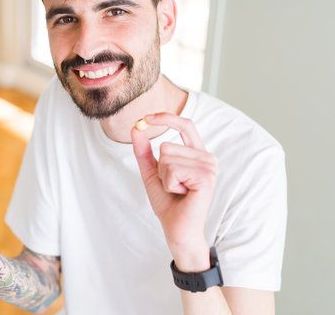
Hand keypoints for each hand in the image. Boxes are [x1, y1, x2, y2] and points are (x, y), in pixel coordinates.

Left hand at [131, 113, 217, 270]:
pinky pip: (172, 170)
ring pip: (168, 157)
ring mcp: (209, 166)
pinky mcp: (206, 177)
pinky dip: (169, 184)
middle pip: (167, 146)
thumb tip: (136, 126)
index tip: (146, 117)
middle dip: (160, 168)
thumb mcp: (152, 172)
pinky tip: (182, 194)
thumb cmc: (168, 202)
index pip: (186, 124)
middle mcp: (207, 157)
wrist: (177, 229)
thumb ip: (144, 150)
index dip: (166, 118)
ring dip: (165, 178)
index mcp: (197, 154)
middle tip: (173, 186)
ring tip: (178, 190)